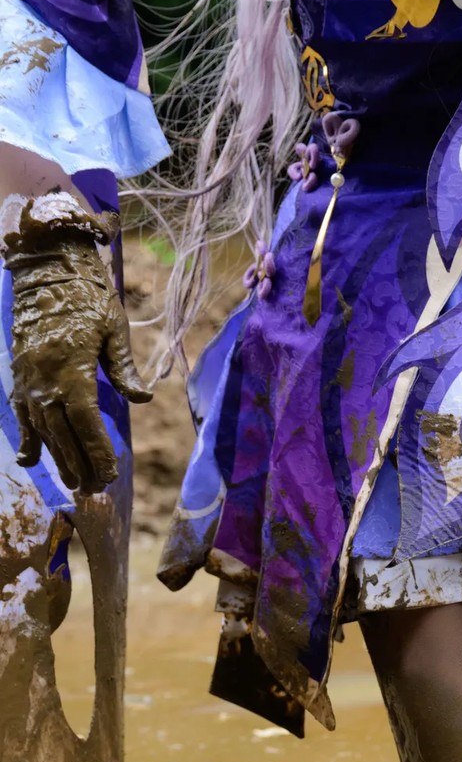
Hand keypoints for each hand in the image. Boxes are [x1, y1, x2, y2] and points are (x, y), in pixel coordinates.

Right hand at [4, 196, 151, 493]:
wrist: (45, 271)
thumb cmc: (87, 297)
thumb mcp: (113, 329)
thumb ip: (124, 367)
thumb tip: (143, 396)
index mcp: (72, 371)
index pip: (86, 423)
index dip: (97, 451)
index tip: (109, 474)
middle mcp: (45, 382)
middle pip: (63, 434)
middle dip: (80, 464)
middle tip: (96, 491)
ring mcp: (28, 380)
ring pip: (43, 430)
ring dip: (58, 458)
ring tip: (74, 483)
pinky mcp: (19, 376)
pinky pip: (22, 415)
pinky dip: (28, 438)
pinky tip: (31, 460)